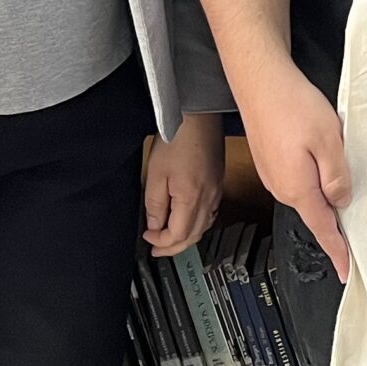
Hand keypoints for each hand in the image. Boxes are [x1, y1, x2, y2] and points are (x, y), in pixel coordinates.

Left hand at [143, 113, 225, 257]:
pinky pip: (210, 213)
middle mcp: (209, 199)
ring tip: (170, 238)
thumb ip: (155, 205)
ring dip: (187, 237)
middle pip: (194, 236)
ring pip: (204, 227)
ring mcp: (216, 191)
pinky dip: (198, 223)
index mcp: (192, 199)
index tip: (148, 239)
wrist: (198, 116)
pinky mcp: (218, 182)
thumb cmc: (178, 137)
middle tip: (158, 249)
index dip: (161, 243)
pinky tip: (188, 219)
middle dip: (174, 247)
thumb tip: (155, 226)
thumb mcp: (156, 175)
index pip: (178, 236)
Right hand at [237, 57, 353, 282]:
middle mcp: (281, 187)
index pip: (323, 229)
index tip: (347, 272)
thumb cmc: (291, 105)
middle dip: (336, 215)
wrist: (259, 80)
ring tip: (337, 163)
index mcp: (297, 189)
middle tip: (356, 207)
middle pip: (317, 211)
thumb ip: (337, 177)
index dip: (338, 252)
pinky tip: (319, 152)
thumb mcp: (329, 141)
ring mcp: (273, 174)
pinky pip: (298, 178)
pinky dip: (313, 174)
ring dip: (325, 187)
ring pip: (308, 192)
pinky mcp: (270, 161)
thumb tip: (341, 201)